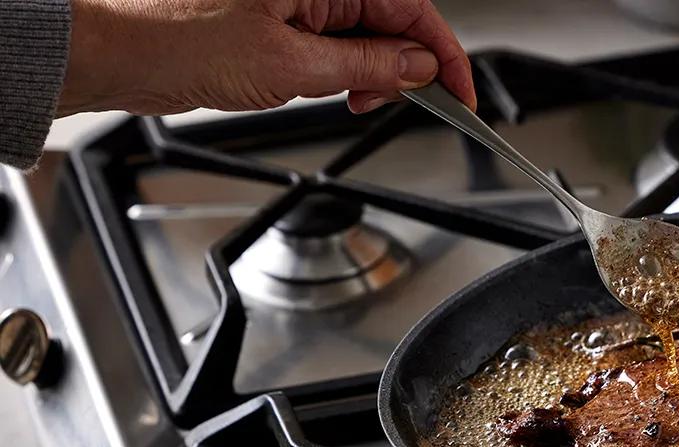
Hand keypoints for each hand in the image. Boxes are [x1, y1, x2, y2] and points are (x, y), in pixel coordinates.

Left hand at [60, 0, 475, 116]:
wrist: (118, 52)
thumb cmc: (181, 39)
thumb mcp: (292, 65)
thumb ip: (365, 65)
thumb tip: (416, 66)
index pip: (411, 8)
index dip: (443, 55)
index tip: (462, 94)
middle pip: (393, 20)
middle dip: (406, 67)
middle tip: (400, 104)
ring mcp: (299, 0)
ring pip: (366, 36)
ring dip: (375, 74)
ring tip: (358, 101)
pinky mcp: (283, 20)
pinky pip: (335, 44)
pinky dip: (346, 74)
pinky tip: (338, 91)